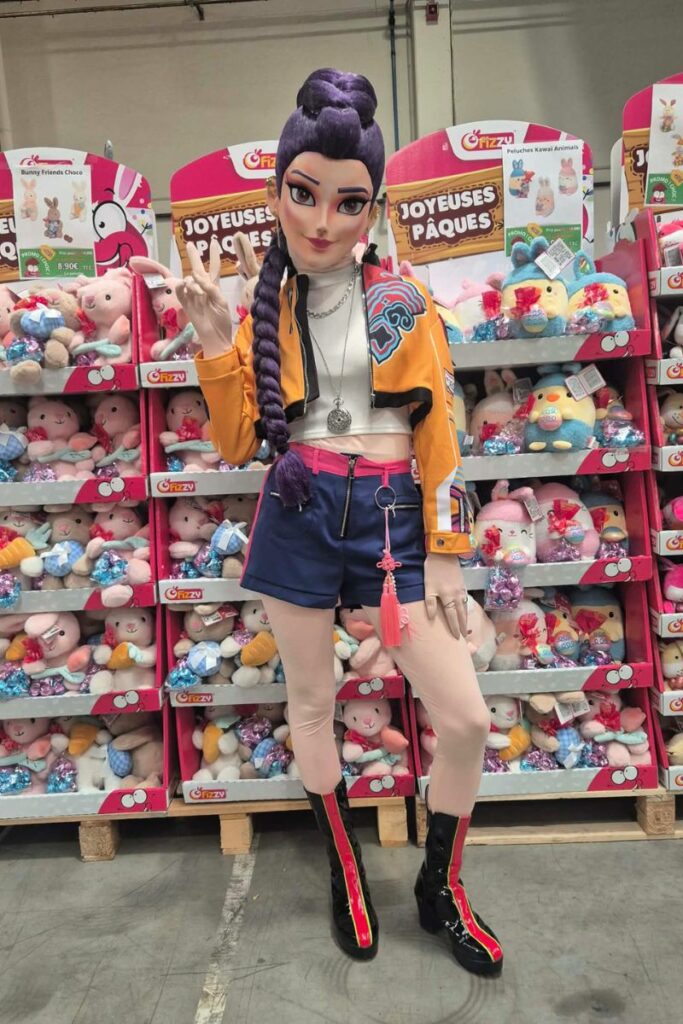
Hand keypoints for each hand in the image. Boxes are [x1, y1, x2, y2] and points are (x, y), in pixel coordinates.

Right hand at [176, 239, 232, 357]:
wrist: (214, 336)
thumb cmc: (221, 320)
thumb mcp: (221, 301)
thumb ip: (210, 287)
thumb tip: (197, 278)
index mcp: (214, 287)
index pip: (214, 268)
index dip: (213, 256)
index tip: (214, 243)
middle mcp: (202, 289)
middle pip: (197, 268)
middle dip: (194, 256)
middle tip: (189, 244)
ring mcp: (193, 295)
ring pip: (189, 279)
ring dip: (193, 283)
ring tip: (199, 293)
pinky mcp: (185, 303)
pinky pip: (179, 290)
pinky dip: (181, 286)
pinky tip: (184, 286)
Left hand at [424, 552, 467, 639]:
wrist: (444, 553)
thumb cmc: (433, 570)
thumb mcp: (428, 586)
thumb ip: (429, 603)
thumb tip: (432, 618)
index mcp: (447, 597)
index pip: (452, 617)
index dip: (454, 628)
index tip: (457, 638)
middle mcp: (457, 596)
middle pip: (461, 614)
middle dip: (463, 626)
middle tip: (465, 637)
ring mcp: (462, 590)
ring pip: (465, 608)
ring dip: (466, 619)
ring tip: (466, 628)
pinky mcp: (463, 585)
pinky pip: (466, 600)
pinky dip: (466, 609)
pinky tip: (465, 612)